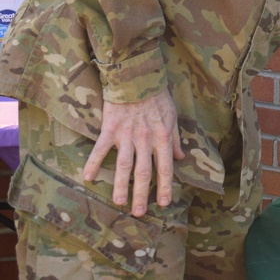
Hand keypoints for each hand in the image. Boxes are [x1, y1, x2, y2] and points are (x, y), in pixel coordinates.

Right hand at [83, 89, 183, 216]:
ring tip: (119, 202)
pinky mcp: (110, 129)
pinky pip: (101, 148)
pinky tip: (87, 177)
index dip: (165, 187)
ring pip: (124, 165)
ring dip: (121, 185)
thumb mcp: (173, 117)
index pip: (165, 168)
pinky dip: (93, 162)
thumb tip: (181, 157)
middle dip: (142, 194)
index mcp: (163, 138)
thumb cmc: (157, 97)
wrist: (138, 78)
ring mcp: (127, 135)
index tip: (164, 203)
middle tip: (139, 213)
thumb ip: (176, 139)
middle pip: (144, 172)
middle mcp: (145, 140)